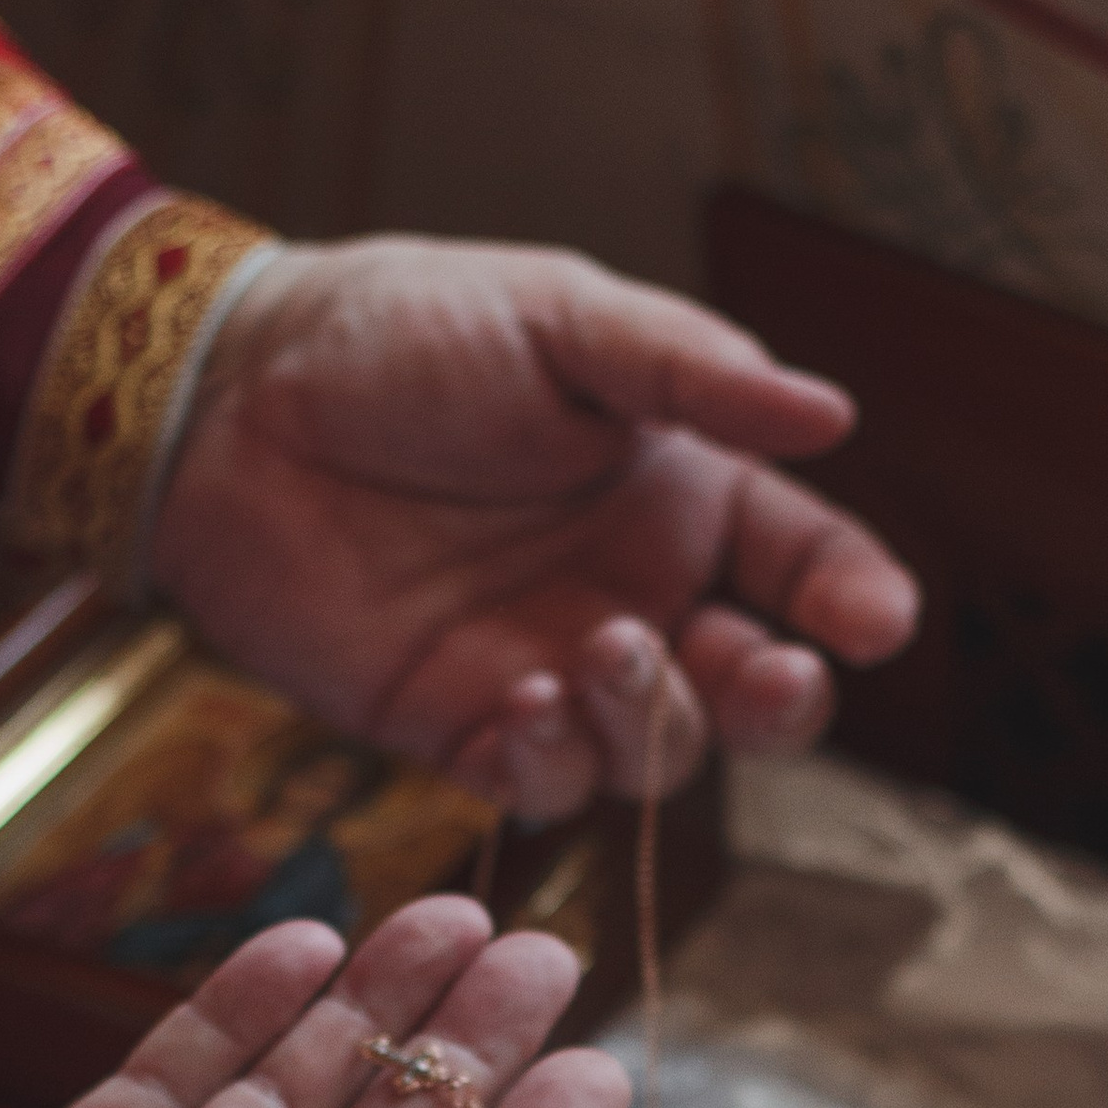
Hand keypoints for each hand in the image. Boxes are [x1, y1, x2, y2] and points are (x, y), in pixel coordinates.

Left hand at [153, 237, 919, 824]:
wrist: (234, 400)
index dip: (851, 602)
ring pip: (658, 753)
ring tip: (597, 651)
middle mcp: (635, 593)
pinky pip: (543, 787)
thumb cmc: (400, 333)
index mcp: (682, 493)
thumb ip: (695, 372)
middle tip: (768, 676)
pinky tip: (519, 703)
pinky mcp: (462, 731)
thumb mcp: (563, 320)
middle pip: (754, 689)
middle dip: (780, 699)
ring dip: (653, 723)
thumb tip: (834, 413)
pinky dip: (551, 764)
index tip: (874, 625)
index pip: (804, 565)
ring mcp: (554, 671)